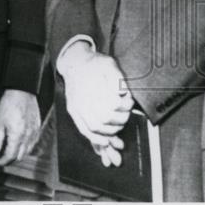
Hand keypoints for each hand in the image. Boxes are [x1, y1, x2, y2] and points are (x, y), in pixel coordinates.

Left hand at [0, 89, 40, 165]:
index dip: (3, 161)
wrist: (22, 91)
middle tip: (2, 157)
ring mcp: (34, 131)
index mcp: (17, 135)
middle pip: (20, 156)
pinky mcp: (38, 127)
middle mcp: (28, 135)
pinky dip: (27, 147)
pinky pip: (34, 142)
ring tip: (11, 151)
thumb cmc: (9, 105)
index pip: (10, 155)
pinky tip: (21, 144)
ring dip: (19, 154)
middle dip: (10, 159)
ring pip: (28, 151)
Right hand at [59, 44, 133, 160]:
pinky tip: (106, 141)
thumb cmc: (94, 63)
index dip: (125, 105)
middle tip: (126, 114)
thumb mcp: (109, 63)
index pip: (114, 104)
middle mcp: (84, 99)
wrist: (74, 63)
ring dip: (111, 131)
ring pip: (95, 127)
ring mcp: (77, 107)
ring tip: (119, 125)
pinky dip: (96, 139)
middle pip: (106, 118)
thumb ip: (117, 77)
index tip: (129, 102)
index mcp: (94, 86)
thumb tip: (123, 92)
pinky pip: (84, 130)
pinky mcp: (74, 112)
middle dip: (121, 119)